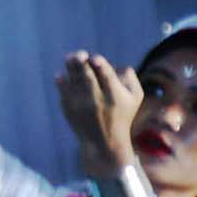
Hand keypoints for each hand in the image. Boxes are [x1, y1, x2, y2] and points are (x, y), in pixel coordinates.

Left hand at [56, 50, 141, 168]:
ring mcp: (81, 106)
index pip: (107, 78)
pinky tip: (61, 75)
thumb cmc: (123, 113)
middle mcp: (97, 101)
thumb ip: (130, 77)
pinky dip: (61, 83)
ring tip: (70, 58)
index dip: (101, 66)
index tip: (94, 58)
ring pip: (74, 82)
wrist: (104, 141)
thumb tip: (114, 64)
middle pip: (87, 78)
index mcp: (115, 96)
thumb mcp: (135, 97)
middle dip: (81, 64)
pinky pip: (63, 93)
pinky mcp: (69, 110)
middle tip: (79, 55)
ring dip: (70, 68)